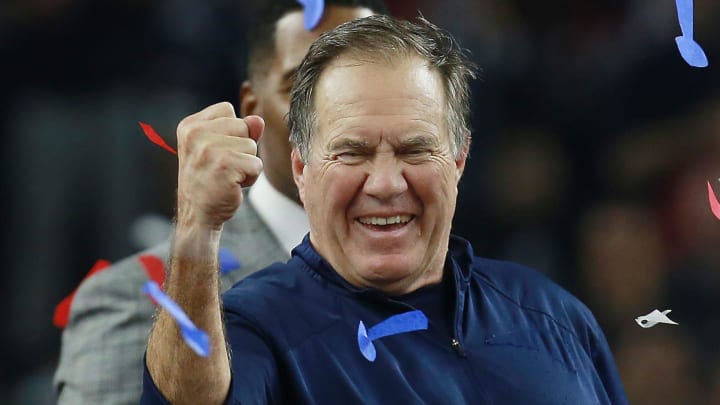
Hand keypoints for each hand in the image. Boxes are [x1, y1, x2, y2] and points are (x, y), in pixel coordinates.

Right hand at [175, 102, 264, 229]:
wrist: (197, 214)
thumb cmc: (208, 180)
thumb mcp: (219, 148)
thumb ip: (239, 130)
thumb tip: (258, 120)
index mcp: (189, 125)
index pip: (227, 109)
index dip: (231, 131)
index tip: (216, 151)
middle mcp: (195, 134)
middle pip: (243, 125)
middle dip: (241, 148)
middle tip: (222, 166)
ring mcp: (209, 149)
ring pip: (252, 146)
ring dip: (246, 164)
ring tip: (226, 176)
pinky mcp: (225, 165)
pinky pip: (256, 164)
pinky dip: (250, 178)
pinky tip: (232, 185)